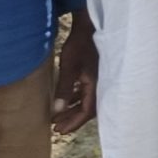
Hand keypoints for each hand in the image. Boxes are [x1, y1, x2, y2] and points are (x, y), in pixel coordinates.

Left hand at [51, 16, 97, 133]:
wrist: (90, 26)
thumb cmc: (80, 45)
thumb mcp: (69, 67)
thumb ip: (64, 89)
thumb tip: (57, 111)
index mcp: (96, 86)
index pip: (87, 111)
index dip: (73, 123)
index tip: (59, 131)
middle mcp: (101, 85)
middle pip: (88, 109)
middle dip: (72, 119)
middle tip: (57, 128)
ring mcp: (99, 79)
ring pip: (87, 100)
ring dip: (74, 109)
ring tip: (59, 117)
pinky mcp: (95, 73)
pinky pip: (87, 91)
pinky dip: (77, 98)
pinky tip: (68, 99)